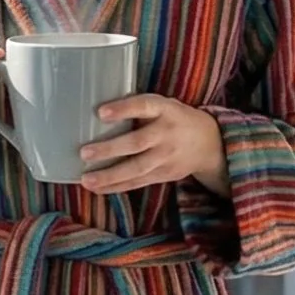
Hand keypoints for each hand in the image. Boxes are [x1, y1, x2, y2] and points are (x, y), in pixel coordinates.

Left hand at [79, 94, 229, 194]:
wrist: (209, 143)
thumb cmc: (175, 119)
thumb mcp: (164, 105)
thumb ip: (139, 108)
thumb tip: (97, 112)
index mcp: (165, 110)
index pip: (144, 106)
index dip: (123, 109)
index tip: (101, 112)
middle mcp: (166, 133)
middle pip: (136, 143)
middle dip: (109, 150)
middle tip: (84, 153)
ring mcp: (166, 157)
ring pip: (136, 169)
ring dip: (109, 176)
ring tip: (87, 180)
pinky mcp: (164, 175)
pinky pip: (138, 182)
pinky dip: (116, 187)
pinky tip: (97, 188)